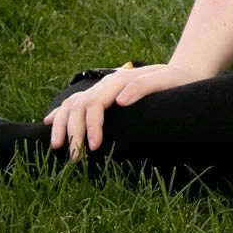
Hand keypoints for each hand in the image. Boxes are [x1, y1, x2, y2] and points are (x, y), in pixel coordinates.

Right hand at [42, 62, 206, 161]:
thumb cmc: (177, 81)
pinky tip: (49, 122)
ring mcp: (103, 89)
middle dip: (74, 132)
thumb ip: (144, 87)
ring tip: (56, 146)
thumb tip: (118, 101)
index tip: (95, 147)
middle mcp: (108, 84)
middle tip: (75, 158)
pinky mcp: (103, 96)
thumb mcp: (167, 80)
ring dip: (62, 124)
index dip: (92, 126)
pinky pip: (75, 103)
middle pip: (80, 106)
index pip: (96, 104)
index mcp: (120, 80)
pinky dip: (61, 112)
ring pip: (73, 104)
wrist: (183, 74)